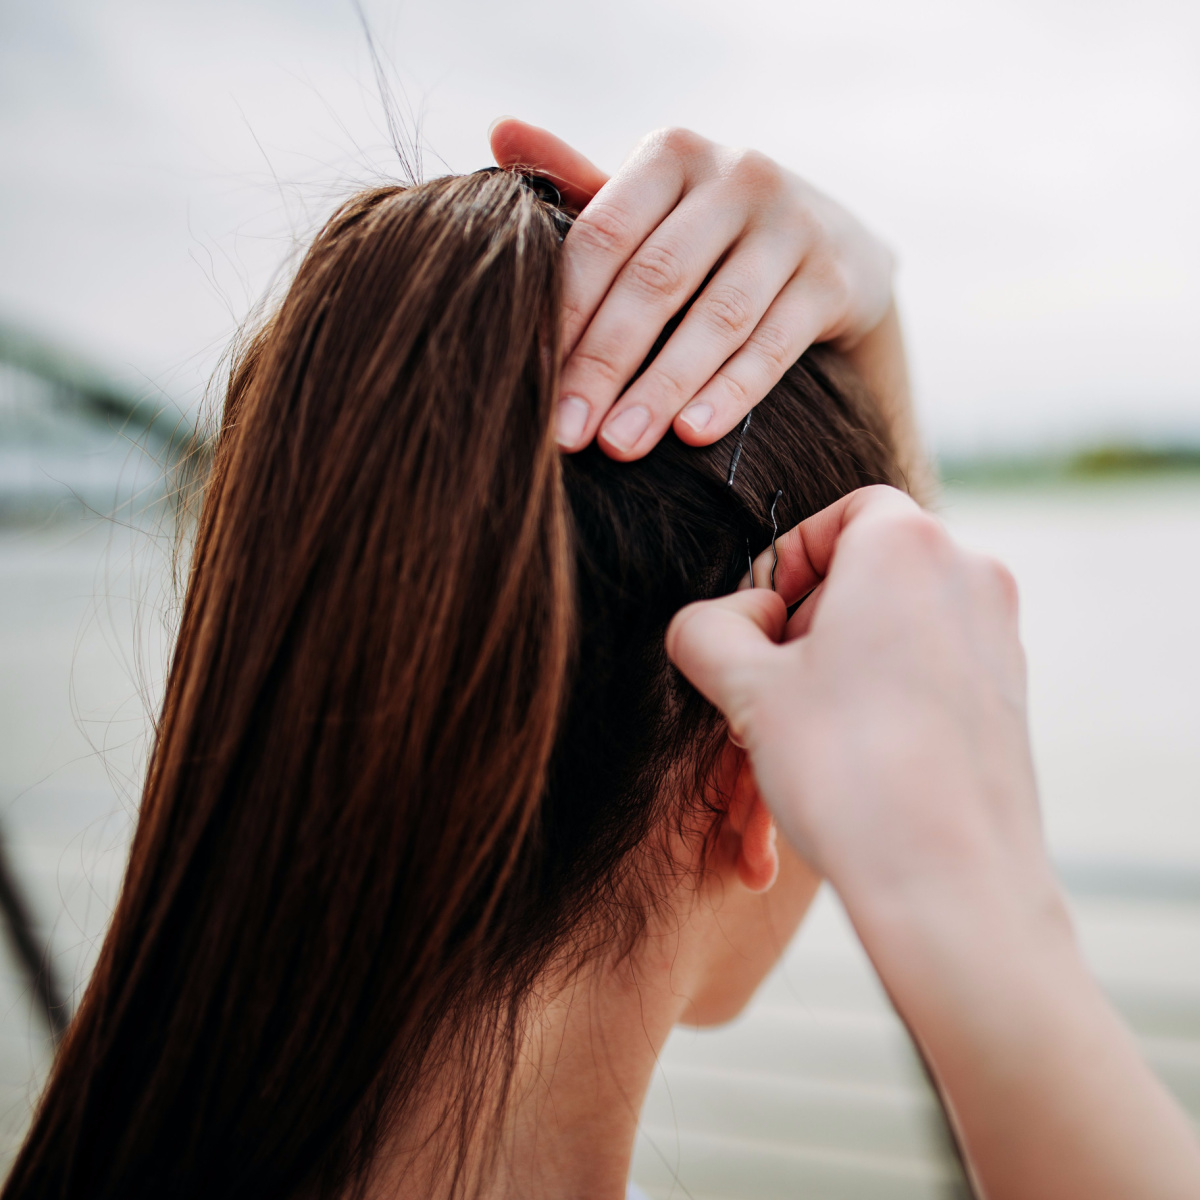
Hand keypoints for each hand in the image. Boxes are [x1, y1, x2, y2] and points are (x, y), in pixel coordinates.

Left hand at [490, 119, 894, 459]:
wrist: (834, 249)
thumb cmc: (711, 236)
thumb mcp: (654, 207)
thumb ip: (581, 185)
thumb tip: (500, 131)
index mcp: (674, 155)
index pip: (604, 237)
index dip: (563, 313)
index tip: (528, 380)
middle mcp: (738, 176)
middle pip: (656, 280)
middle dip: (604, 363)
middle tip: (566, 435)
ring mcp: (794, 225)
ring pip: (718, 318)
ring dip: (663, 388)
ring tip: (620, 446)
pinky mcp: (835, 279)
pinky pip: (775, 344)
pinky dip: (732, 392)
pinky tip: (692, 436)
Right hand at [667, 486, 1199, 1199]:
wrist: (949, 885)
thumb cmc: (848, 771)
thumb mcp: (746, 688)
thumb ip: (705, 629)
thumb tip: (711, 624)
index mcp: (909, 544)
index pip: (838, 515)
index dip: (783, 563)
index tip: (755, 624)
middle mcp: (969, 575)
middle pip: (860, 579)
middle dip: (798, 633)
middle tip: (760, 692)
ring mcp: (997, 639)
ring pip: (884, 639)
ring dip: (823, 684)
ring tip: (781, 752)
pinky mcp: (1006, 698)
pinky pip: (919, 680)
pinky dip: (868, 711)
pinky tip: (828, 775)